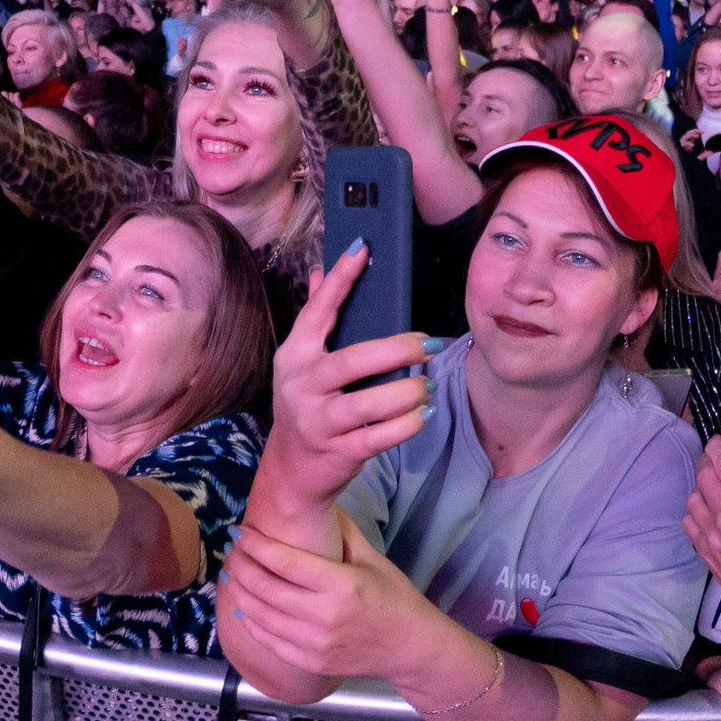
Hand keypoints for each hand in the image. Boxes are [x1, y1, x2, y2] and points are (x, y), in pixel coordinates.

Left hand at [221, 507, 447, 683]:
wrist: (411, 648)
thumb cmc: (394, 598)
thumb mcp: (372, 559)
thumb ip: (342, 531)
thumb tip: (318, 500)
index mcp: (341, 585)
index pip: (285, 562)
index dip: (256, 545)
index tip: (241, 533)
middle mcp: (324, 616)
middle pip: (265, 588)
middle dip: (240, 567)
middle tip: (231, 552)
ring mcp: (316, 644)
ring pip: (261, 617)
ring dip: (240, 593)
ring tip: (232, 576)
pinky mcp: (312, 663)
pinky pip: (270, 642)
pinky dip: (251, 623)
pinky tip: (245, 607)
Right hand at [262, 242, 433, 510]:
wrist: (291, 471)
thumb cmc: (307, 407)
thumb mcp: (301, 364)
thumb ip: (314, 321)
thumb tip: (317, 274)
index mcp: (295, 355)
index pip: (317, 310)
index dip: (340, 279)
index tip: (363, 249)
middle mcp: (302, 386)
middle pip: (352, 360)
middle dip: (396, 349)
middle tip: (429, 342)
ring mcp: (318, 421)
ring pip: (368, 404)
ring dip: (405, 392)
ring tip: (428, 383)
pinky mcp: (338, 451)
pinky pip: (378, 437)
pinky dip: (405, 426)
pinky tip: (424, 413)